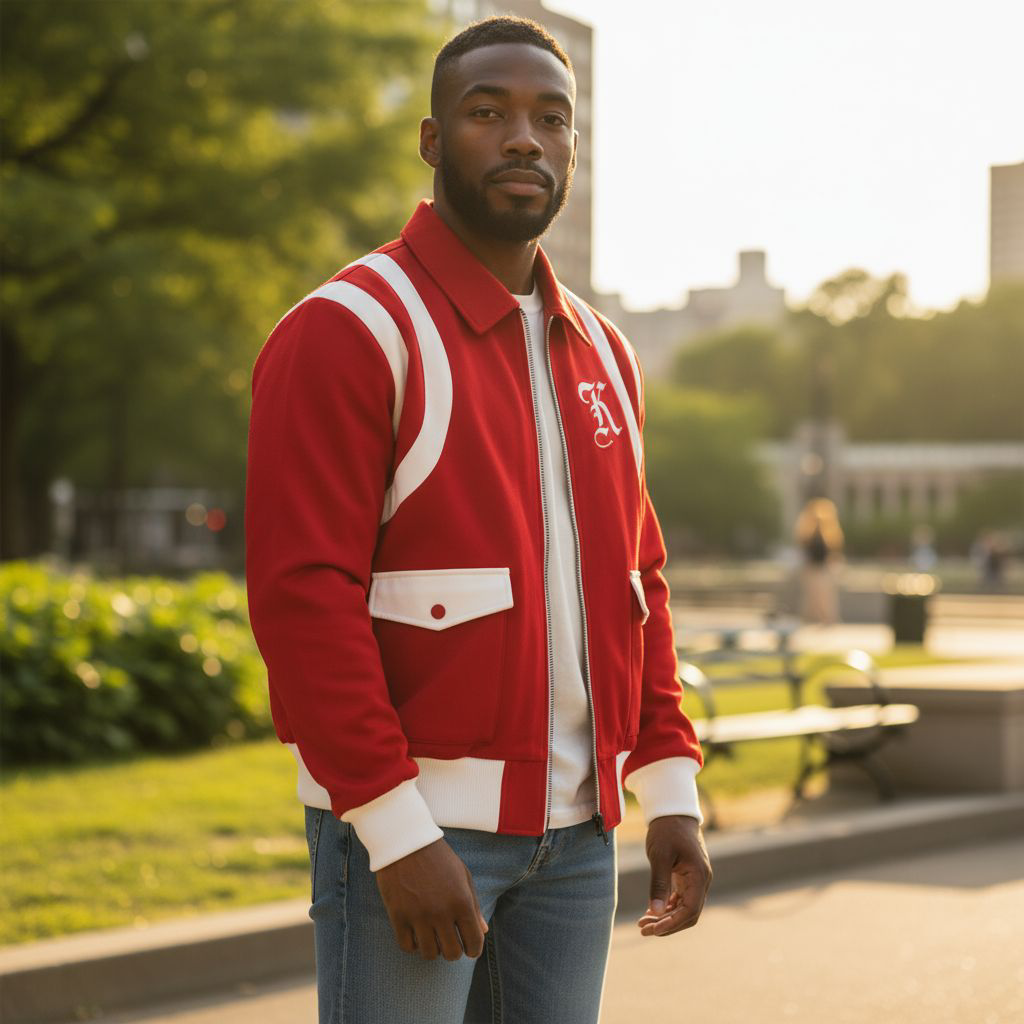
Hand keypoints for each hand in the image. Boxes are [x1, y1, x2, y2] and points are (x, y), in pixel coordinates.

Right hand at [375, 838, 488, 959]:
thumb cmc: (439, 858)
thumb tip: (483, 931)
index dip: (473, 949)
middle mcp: (442, 912)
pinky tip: (416, 933)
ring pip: (429, 954)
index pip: (474, 943)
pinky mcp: (398, 916)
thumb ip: (474, 906)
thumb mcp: (462, 876)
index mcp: (462, 901)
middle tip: (449, 940)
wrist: (406, 841)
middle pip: (452, 954)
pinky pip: (407, 946)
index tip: (469, 948)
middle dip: (453, 951)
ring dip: (432, 949)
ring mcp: (419, 916)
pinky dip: (413, 944)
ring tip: (432, 936)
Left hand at [636, 814, 711, 936]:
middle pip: (688, 914)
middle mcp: (701, 881)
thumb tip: (655, 912)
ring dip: (665, 918)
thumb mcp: (660, 855)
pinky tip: (650, 911)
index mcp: (699, 876)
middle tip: (643, 929)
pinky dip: (667, 907)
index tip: (652, 929)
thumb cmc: (666, 830)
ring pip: (684, 908)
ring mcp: (696, 880)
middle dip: (667, 925)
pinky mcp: (687, 877)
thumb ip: (659, 884)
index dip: (672, 924)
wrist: (673, 811)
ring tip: (643, 922)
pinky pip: (680, 899)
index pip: (690, 910)